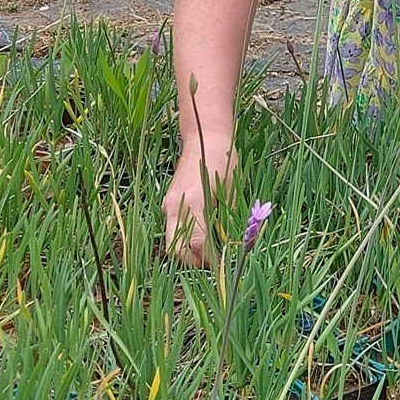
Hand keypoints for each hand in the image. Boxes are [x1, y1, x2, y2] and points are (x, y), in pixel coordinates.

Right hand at [163, 147, 235, 266]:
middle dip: (192, 261)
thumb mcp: (230, 191)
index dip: (209, 259)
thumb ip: (225, 220)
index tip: (222, 263)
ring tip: (208, 249)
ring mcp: (169, 204)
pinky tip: (201, 233)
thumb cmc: (224, 161)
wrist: (204, 137)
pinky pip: (172, 227)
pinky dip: (183, 236)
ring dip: (187, 250)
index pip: (197, 245)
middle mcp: (176, 206)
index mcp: (195, 203)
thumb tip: (226, 246)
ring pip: (171, 240)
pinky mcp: (168, 201)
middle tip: (212, 261)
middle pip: (176, 249)